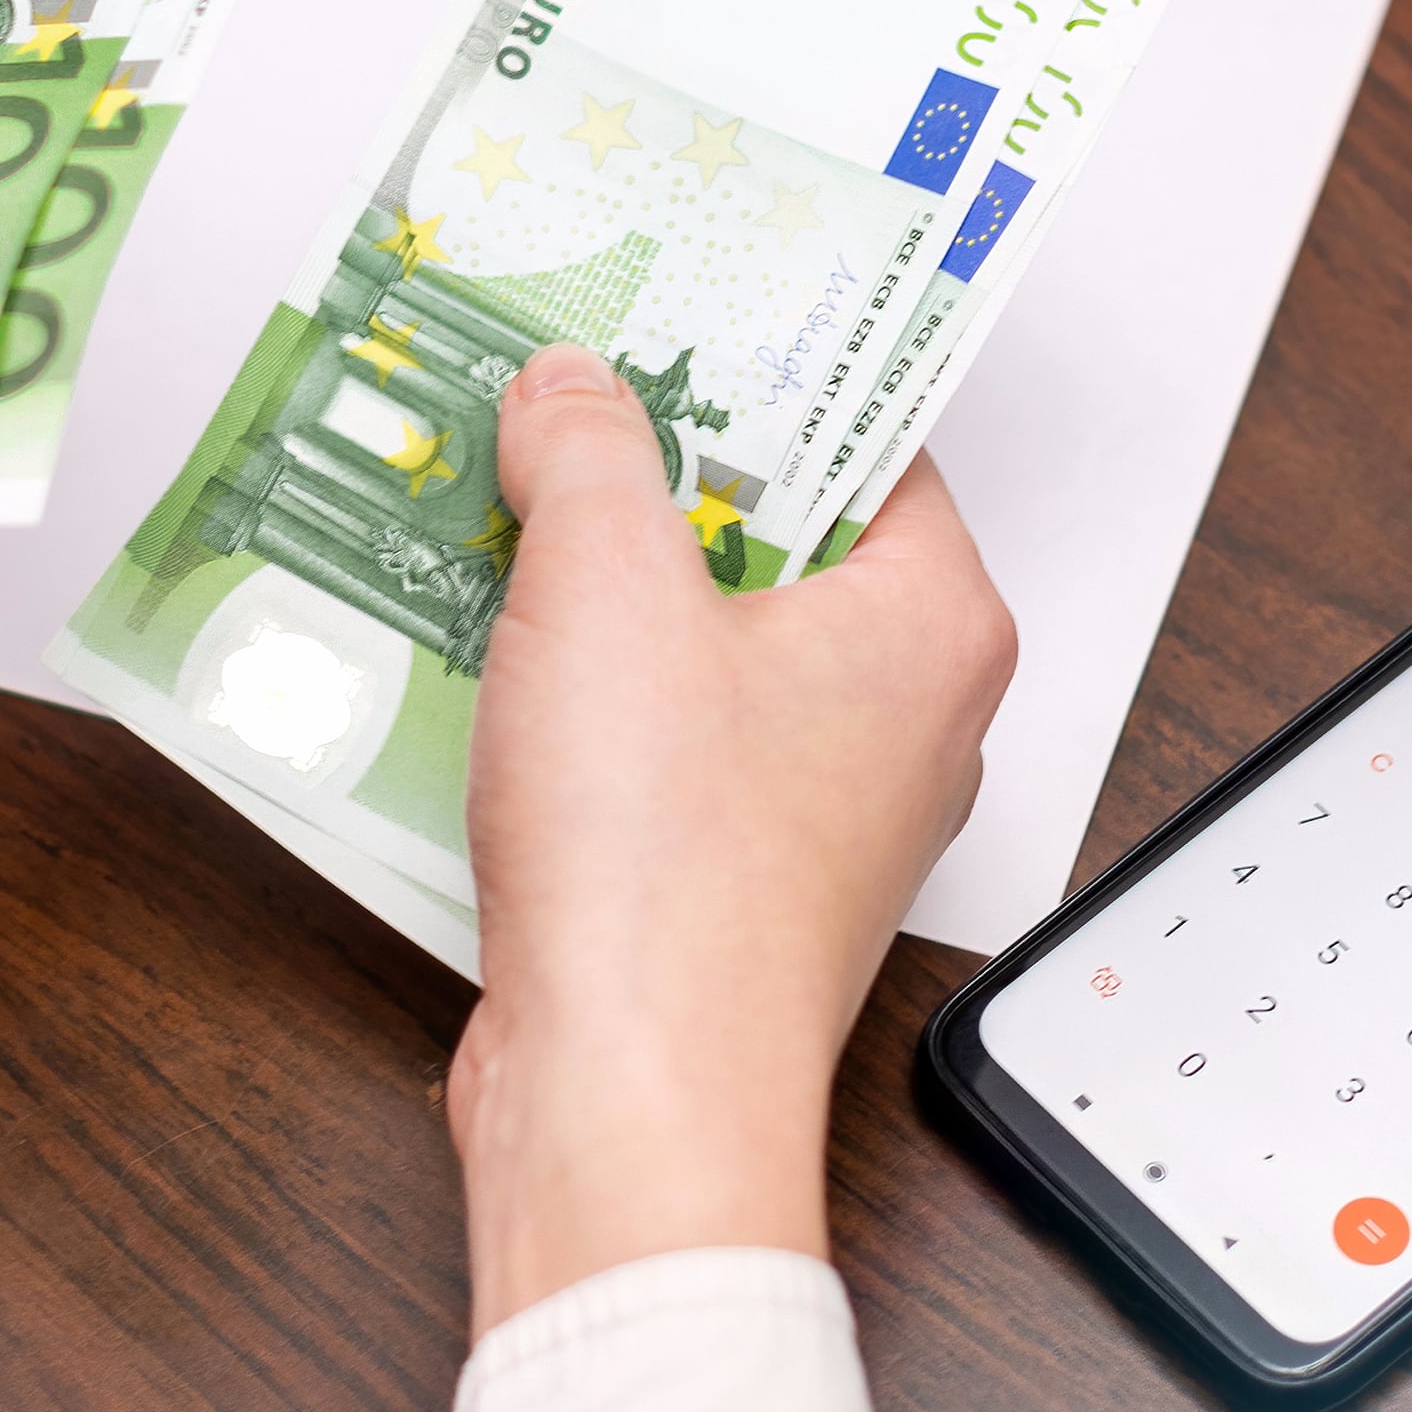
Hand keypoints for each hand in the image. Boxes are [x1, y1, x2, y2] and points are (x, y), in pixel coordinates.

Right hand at [442, 345, 1020, 1333]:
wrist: (627, 1104)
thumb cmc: (666, 864)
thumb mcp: (605, 585)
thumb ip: (585, 452)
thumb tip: (568, 387)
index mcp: (934, 621)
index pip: (869, 438)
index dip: (760, 367)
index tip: (668, 307)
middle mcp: (906, 715)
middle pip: (775, 540)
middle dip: (652, 476)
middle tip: (548, 392)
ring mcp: (820, 808)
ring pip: (705, 646)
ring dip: (596, 590)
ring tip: (485, 504)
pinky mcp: (729, 881)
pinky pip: (657, 743)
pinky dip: (579, 698)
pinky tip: (476, 653)